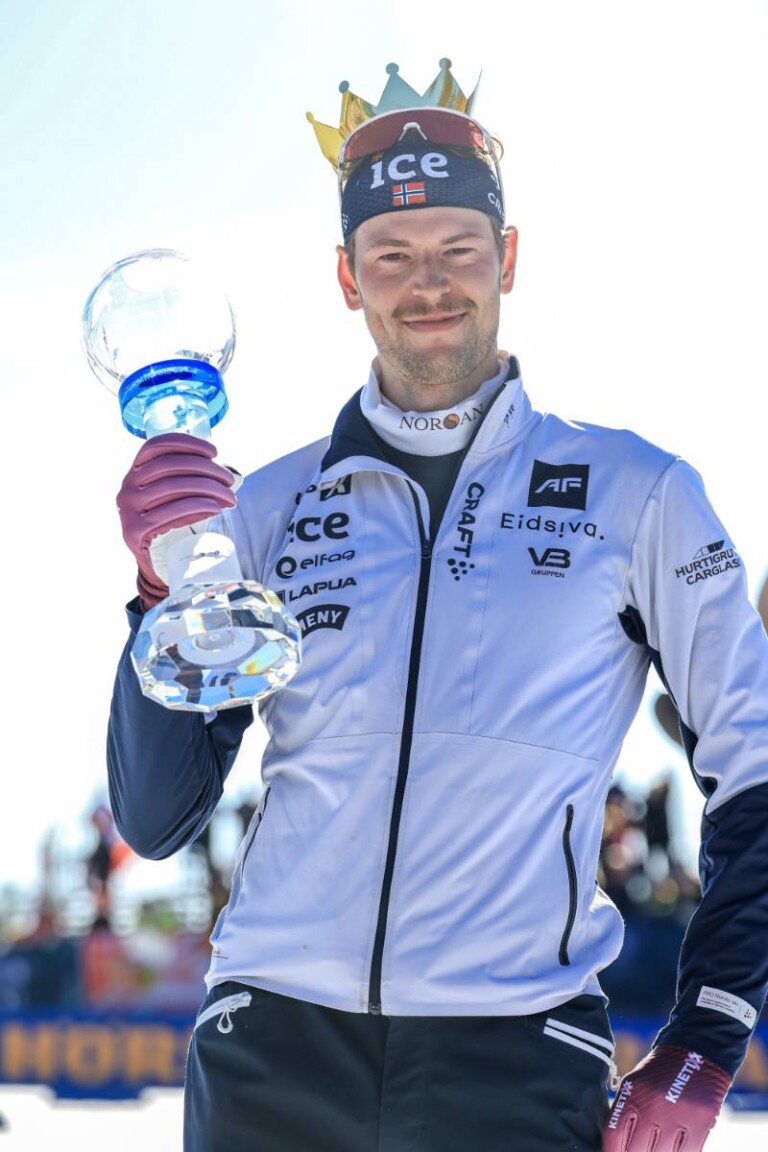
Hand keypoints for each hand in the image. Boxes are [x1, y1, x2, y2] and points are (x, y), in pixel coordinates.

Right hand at [116, 433, 236, 609]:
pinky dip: (197, 507)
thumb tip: (222, 471)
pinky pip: (171, 513)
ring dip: (208, 488)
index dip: (186, 443)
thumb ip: (186, 478)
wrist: (156, 563)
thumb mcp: (173, 496)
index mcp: (135, 472)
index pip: (157, 446)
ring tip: (229, 497)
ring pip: (173, 487)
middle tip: (230, 480)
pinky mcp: (134, 531)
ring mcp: (127, 509)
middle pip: (170, 466)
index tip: (214, 452)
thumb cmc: (172, 523)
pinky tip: (215, 508)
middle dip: (206, 469)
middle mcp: (127, 486)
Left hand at [603, 1045, 730, 1150]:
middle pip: (637, 1151)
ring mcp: (677, 1115)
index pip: (614, 1135)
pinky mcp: (700, 1121)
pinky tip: (676, 1147)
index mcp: (632, 1094)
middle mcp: (652, 1105)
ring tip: (658, 1146)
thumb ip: (625, 1113)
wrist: (696, 1052)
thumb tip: (617, 1146)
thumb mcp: (635, 1085)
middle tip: (641, 1150)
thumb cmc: (660, 1074)